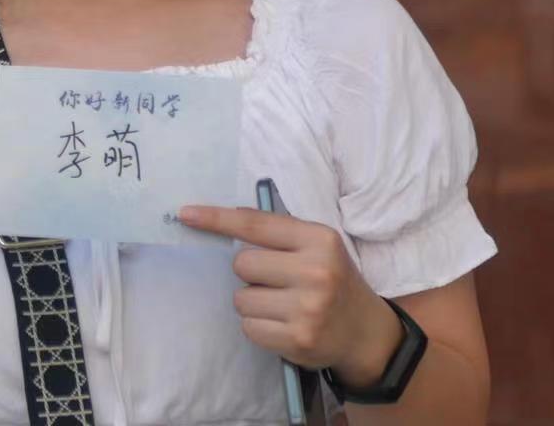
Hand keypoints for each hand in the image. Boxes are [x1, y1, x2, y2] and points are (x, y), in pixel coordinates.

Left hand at [177, 205, 402, 383]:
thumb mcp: (318, 247)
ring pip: (241, 298)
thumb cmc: (333, 281)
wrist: (367, 333)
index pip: (255, 225)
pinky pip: (248, 327)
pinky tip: (282, 324)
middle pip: (241, 264)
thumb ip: (278, 233)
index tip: (186, 214)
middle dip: (249, 273)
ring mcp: (307, 308)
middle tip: (275, 281)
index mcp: (319, 239)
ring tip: (282, 305)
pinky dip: (258, 326)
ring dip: (253, 302)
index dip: (217, 219)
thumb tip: (225, 218)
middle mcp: (316, 271)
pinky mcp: (298, 339)